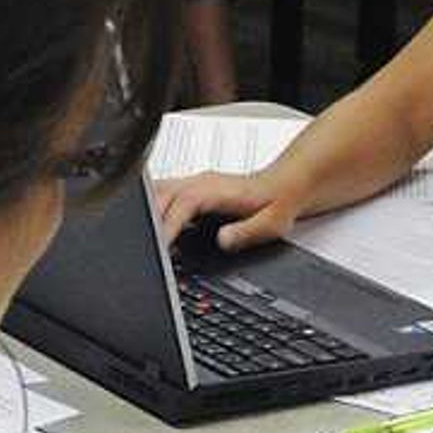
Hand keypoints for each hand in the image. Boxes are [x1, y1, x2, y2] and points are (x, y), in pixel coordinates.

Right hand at [151, 166, 298, 251]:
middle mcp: (201, 183)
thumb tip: (223, 240)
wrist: (285, 185)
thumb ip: (246, 232)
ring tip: (146, 241)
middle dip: (149, 221)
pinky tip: (155, 231)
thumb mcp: (271, 223)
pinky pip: (164, 196)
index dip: (167, 226)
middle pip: (161, 194)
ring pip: (158, 192)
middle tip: (147, 250)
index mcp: (216, 189)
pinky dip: (154, 211)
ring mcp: (194, 184)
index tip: (160, 247)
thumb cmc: (278, 202)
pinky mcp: (193, 191)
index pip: (182, 204)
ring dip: (149, 213)